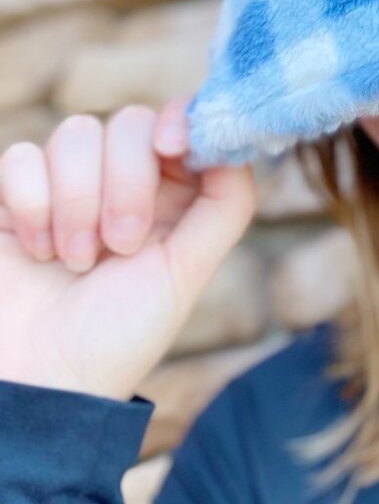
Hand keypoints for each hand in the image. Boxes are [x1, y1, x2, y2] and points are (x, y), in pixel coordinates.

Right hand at [0, 99, 256, 401]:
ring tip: (77, 261)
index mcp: (174, 198)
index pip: (181, 125)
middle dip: (127, 183)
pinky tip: (38, 251)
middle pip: (131, 125)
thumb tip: (233, 142)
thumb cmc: (120, 334)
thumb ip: (224, 203)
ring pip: (77, 133)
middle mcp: (124, 184)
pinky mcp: (14, 197)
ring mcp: (67, 187)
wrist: (40, 382)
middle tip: (121, 245)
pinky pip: (22, 157)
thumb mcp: (189, 270)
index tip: (170, 147)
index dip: (180, 121)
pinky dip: (32, 204)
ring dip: (78, 201)